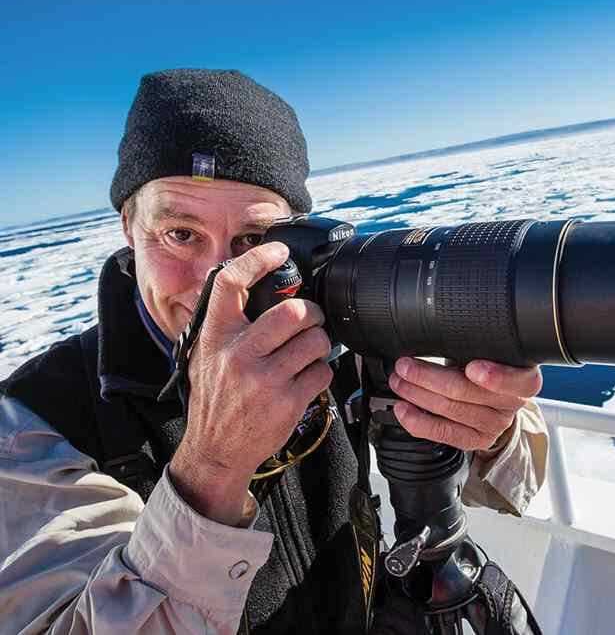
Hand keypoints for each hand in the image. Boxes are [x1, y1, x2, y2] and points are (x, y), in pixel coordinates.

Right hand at [170, 242, 333, 524]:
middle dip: (312, 313)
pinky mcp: (287, 402)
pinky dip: (321, 372)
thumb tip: (250, 286)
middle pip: (293, 311)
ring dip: (319, 344)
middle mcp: (238, 354)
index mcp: (216, 337)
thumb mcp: (205, 357)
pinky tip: (307, 378)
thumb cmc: (215, 400)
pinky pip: (322, 371)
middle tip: (311, 320)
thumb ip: (226, 325)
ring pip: (315, 340)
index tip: (278, 252)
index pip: (231, 283)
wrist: (216, 450)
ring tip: (308, 352)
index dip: (258, 259)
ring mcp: (264, 379)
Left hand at [388, 357, 541, 450]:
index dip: (495, 377)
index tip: (471, 367)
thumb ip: (476, 344)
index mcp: (525, 380)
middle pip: (468, 392)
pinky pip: (444, 434)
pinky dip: (419, 421)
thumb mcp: (492, 350)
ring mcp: (494, 425)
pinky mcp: (476, 441)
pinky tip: (404, 410)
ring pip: (451, 411)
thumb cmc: (492, 366)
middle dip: (429, 377)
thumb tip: (438, 331)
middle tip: (405, 365)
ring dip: (417, 394)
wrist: (499, 398)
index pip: (516, 381)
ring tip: (399, 381)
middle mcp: (512, 405)